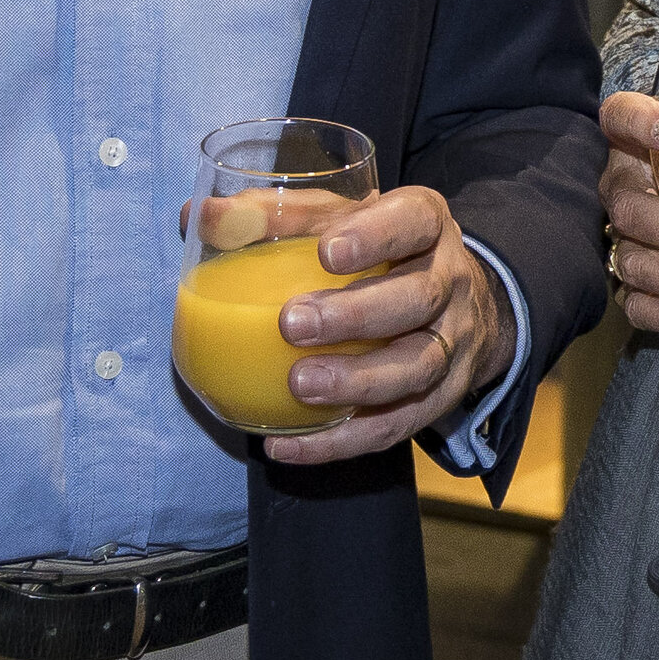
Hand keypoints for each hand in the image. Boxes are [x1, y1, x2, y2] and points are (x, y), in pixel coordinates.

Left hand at [259, 186, 509, 465]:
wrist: (460, 304)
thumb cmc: (381, 251)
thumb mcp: (342, 218)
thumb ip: (277, 214)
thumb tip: (198, 217)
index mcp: (427, 225)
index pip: (414, 221)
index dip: (375, 236)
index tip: (326, 251)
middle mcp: (450, 282)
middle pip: (416, 299)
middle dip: (356, 315)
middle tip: (292, 323)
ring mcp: (453, 343)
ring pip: (416, 367)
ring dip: (357, 382)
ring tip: (299, 386)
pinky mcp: (442, 397)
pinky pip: (395, 426)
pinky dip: (341, 441)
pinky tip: (288, 445)